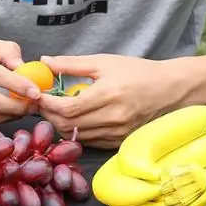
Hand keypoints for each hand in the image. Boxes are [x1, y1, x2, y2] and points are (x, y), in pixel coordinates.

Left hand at [36, 54, 186, 147]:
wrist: (168, 91)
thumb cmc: (137, 72)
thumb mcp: (105, 62)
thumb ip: (72, 64)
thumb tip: (45, 62)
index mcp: (108, 94)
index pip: (67, 108)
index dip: (47, 105)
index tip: (37, 96)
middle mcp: (112, 118)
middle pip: (67, 126)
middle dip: (49, 116)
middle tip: (42, 104)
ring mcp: (115, 133)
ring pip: (75, 136)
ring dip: (60, 125)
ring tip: (56, 111)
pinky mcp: (117, 143)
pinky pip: (88, 142)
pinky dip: (75, 132)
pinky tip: (73, 120)